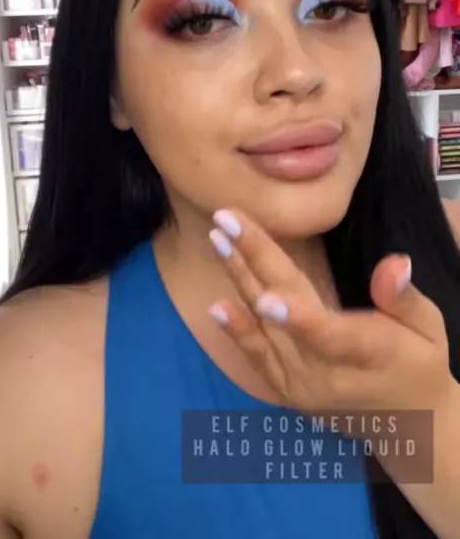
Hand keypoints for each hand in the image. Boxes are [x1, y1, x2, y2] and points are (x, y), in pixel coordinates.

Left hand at [208, 209, 452, 415]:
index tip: (269, 296)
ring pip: (263, 328)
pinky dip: (236, 330)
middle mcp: (327, 377)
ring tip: (218, 239)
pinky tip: (216, 305)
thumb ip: (404, 299)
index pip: (330, 338)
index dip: (300, 320)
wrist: (407, 423)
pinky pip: (256, 358)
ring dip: (238, 280)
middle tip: (227, 221)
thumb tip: (394, 264)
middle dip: (254, 266)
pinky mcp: (285, 391)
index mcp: (369, 357)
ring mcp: (301, 387)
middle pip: (285, 319)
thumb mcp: (429, 329)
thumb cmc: (418, 361)